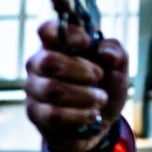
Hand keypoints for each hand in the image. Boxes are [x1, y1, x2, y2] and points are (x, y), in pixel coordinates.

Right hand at [24, 20, 129, 151]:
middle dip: (81, 70)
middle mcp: (39, 63)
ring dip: (85, 96)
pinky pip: (53, 114)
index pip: (47, 30)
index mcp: (56, 45)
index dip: (67, 34)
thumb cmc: (104, 86)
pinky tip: (92, 114)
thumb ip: (116, 53)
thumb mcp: (118, 68)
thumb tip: (106, 54)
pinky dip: (78, 115)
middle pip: (49, 61)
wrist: (100, 121)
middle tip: (99, 76)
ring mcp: (34, 88)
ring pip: (52, 89)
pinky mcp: (35, 113)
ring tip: (101, 99)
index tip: (87, 42)